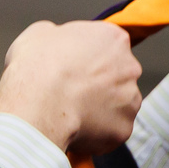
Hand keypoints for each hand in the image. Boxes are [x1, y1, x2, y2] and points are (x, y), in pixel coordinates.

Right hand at [0, 20, 141, 157]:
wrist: (39, 106)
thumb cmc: (38, 68)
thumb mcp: (38, 34)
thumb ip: (57, 35)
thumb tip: (56, 42)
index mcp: (113, 39)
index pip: (107, 46)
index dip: (87, 58)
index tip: (72, 67)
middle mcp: (130, 67)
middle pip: (117, 76)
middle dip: (98, 84)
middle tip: (71, 92)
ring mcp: (130, 100)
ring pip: (117, 106)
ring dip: (100, 109)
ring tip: (71, 112)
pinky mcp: (124, 129)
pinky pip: (111, 132)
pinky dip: (96, 134)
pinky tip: (75, 130)